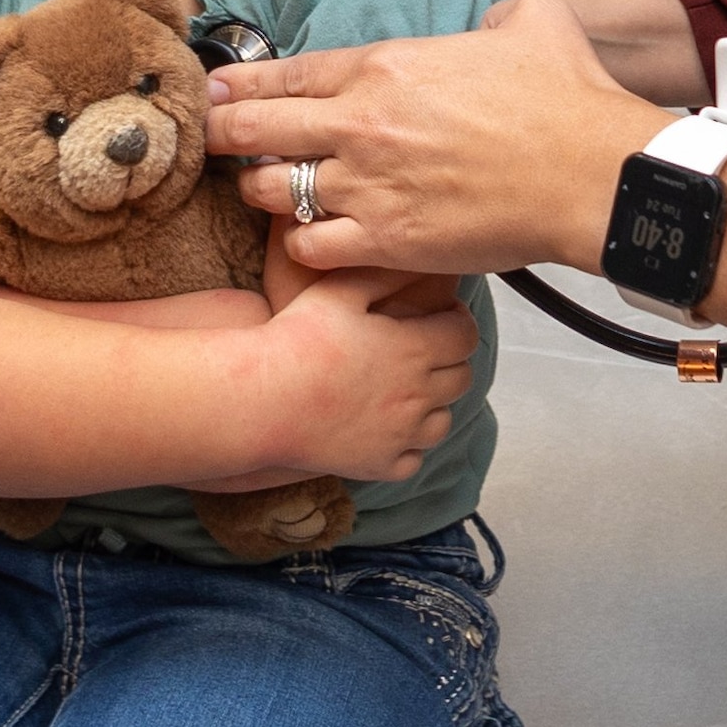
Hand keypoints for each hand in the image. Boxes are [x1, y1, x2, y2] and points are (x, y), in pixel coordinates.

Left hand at [206, 0, 659, 282]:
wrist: (592, 175)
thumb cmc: (567, 102)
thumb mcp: (530, 24)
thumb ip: (494, 15)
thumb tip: (491, 22)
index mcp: (385, 66)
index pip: (285, 72)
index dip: (240, 83)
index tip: (215, 90)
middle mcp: (361, 124)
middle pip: (256, 129)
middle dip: (225, 135)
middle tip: (214, 142)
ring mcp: (368, 186)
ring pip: (271, 191)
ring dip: (261, 192)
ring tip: (262, 193)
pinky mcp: (386, 240)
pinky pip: (309, 248)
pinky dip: (300, 246)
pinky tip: (307, 241)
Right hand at [240, 269, 475, 483]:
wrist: (262, 398)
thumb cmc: (296, 339)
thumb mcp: (339, 290)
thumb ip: (384, 275)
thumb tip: (416, 262)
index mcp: (413, 349)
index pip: (465, 335)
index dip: (457, 322)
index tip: (441, 317)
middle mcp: (417, 395)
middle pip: (461, 378)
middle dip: (449, 361)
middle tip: (423, 350)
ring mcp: (400, 435)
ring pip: (442, 422)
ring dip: (433, 405)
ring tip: (406, 391)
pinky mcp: (380, 465)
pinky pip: (413, 460)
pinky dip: (407, 446)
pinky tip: (385, 429)